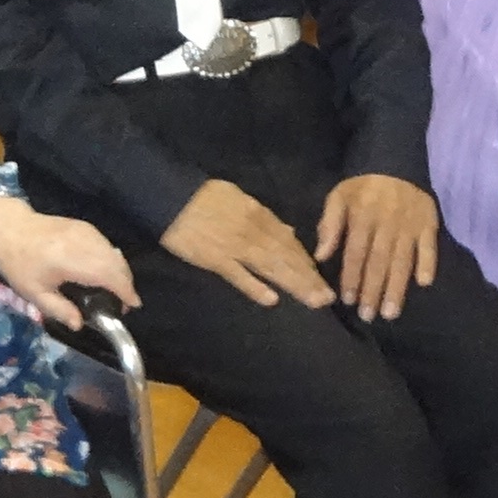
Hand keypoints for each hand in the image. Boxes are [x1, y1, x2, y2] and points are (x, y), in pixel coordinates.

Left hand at [0, 192, 134, 326]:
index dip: (125, 290)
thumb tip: (79, 325)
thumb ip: (59, 310)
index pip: (108, 273)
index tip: (132, 305)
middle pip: (117, 263)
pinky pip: (107, 245)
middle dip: (126, 284)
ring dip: (121, 272)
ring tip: (115, 291)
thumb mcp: (34, 294)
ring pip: (115, 252)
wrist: (8, 228)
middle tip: (122, 304)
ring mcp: (85, 231)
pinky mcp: (84, 226)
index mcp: (70, 259)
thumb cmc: (18, 264)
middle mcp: (82, 241)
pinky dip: (113, 260)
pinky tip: (106, 273)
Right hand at [160, 178, 335, 311]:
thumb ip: (265, 217)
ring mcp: (234, 247)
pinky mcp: (214, 260)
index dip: (305, 260)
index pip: (288, 241)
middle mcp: (253, 232)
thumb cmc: (204, 197)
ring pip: (270, 268)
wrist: (170, 196)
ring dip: (294, 285)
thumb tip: (288, 231)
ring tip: (313, 301)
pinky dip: (255, 287)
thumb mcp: (240, 198)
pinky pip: (238, 275)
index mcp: (259, 215)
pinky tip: (271, 299)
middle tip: (327, 298)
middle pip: (285, 257)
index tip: (319, 277)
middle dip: (308, 278)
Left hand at [312, 173, 441, 321]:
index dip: (352, 277)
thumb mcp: (338, 197)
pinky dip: (428, 264)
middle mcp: (387, 224)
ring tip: (391, 312)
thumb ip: (329, 226)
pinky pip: (429, 246)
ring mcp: (409, 225)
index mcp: (362, 217)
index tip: (348, 301)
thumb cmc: (362, 187)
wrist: (395, 162)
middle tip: (368, 315)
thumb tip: (320, 256)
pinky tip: (424, 283)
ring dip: (397, 287)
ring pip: (403, 260)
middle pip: (379, 261)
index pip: (356, 253)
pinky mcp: (428, 224)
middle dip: (373, 290)